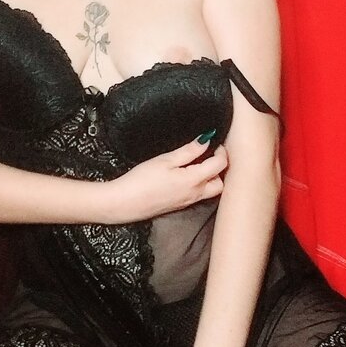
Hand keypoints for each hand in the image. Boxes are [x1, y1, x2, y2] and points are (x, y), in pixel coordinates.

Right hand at [108, 138, 227, 222]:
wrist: (124, 203)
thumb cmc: (141, 181)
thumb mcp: (165, 160)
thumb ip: (189, 151)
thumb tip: (206, 140)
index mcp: (194, 181)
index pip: (220, 165)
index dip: (221, 151)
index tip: (214, 141)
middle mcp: (195, 194)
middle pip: (221, 182)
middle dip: (220, 168)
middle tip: (211, 153)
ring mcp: (188, 202)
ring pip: (211, 191)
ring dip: (211, 177)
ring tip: (200, 163)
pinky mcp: (179, 205)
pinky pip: (199, 195)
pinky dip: (201, 184)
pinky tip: (188, 175)